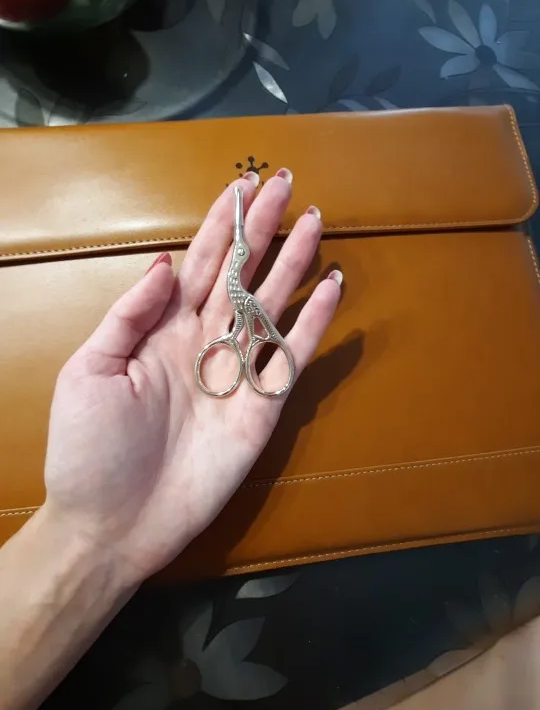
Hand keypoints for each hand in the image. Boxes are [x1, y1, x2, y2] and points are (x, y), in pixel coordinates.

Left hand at [44, 171, 340, 585]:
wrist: (111, 525)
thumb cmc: (88, 449)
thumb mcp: (88, 371)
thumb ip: (129, 314)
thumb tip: (165, 261)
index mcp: (161, 328)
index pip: (198, 262)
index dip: (221, 223)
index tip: (242, 184)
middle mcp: (203, 342)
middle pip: (241, 273)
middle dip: (264, 229)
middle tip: (289, 184)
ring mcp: (235, 374)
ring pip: (271, 305)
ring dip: (295, 264)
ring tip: (316, 222)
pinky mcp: (262, 410)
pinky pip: (291, 357)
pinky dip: (314, 323)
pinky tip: (331, 288)